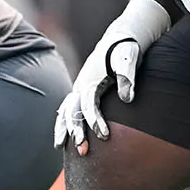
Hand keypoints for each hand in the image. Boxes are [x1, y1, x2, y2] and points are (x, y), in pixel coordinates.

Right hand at [53, 0, 170, 151]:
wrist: (122, 37)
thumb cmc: (127, 49)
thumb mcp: (129, 59)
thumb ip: (128, 78)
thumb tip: (128, 99)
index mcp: (91, 80)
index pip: (89, 106)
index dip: (95, 122)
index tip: (104, 136)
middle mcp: (81, 85)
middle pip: (72, 111)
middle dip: (75, 131)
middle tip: (82, 151)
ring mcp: (80, 88)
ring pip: (66, 110)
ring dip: (64, 128)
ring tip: (60, 147)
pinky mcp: (83, 90)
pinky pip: (69, 108)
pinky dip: (64, 121)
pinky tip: (64, 135)